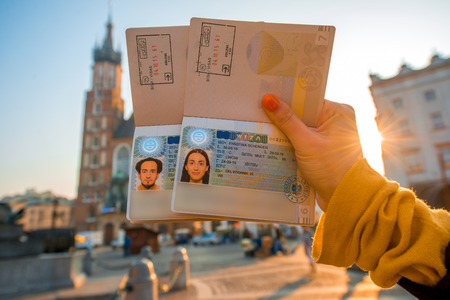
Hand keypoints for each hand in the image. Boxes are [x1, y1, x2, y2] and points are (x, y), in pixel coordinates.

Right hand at [262, 94, 362, 210]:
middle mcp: (335, 120)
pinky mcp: (322, 149)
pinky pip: (303, 140)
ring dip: (285, 131)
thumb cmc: (332, 169)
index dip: (286, 97)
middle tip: (258, 111)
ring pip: (300, 127)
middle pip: (302, 112)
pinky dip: (291, 142)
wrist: (345, 198)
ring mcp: (329, 135)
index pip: (307, 98)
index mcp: (338, 112)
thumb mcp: (306, 143)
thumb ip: (287, 121)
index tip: (265, 95)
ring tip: (262, 127)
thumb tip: (269, 99)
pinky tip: (274, 143)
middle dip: (283, 115)